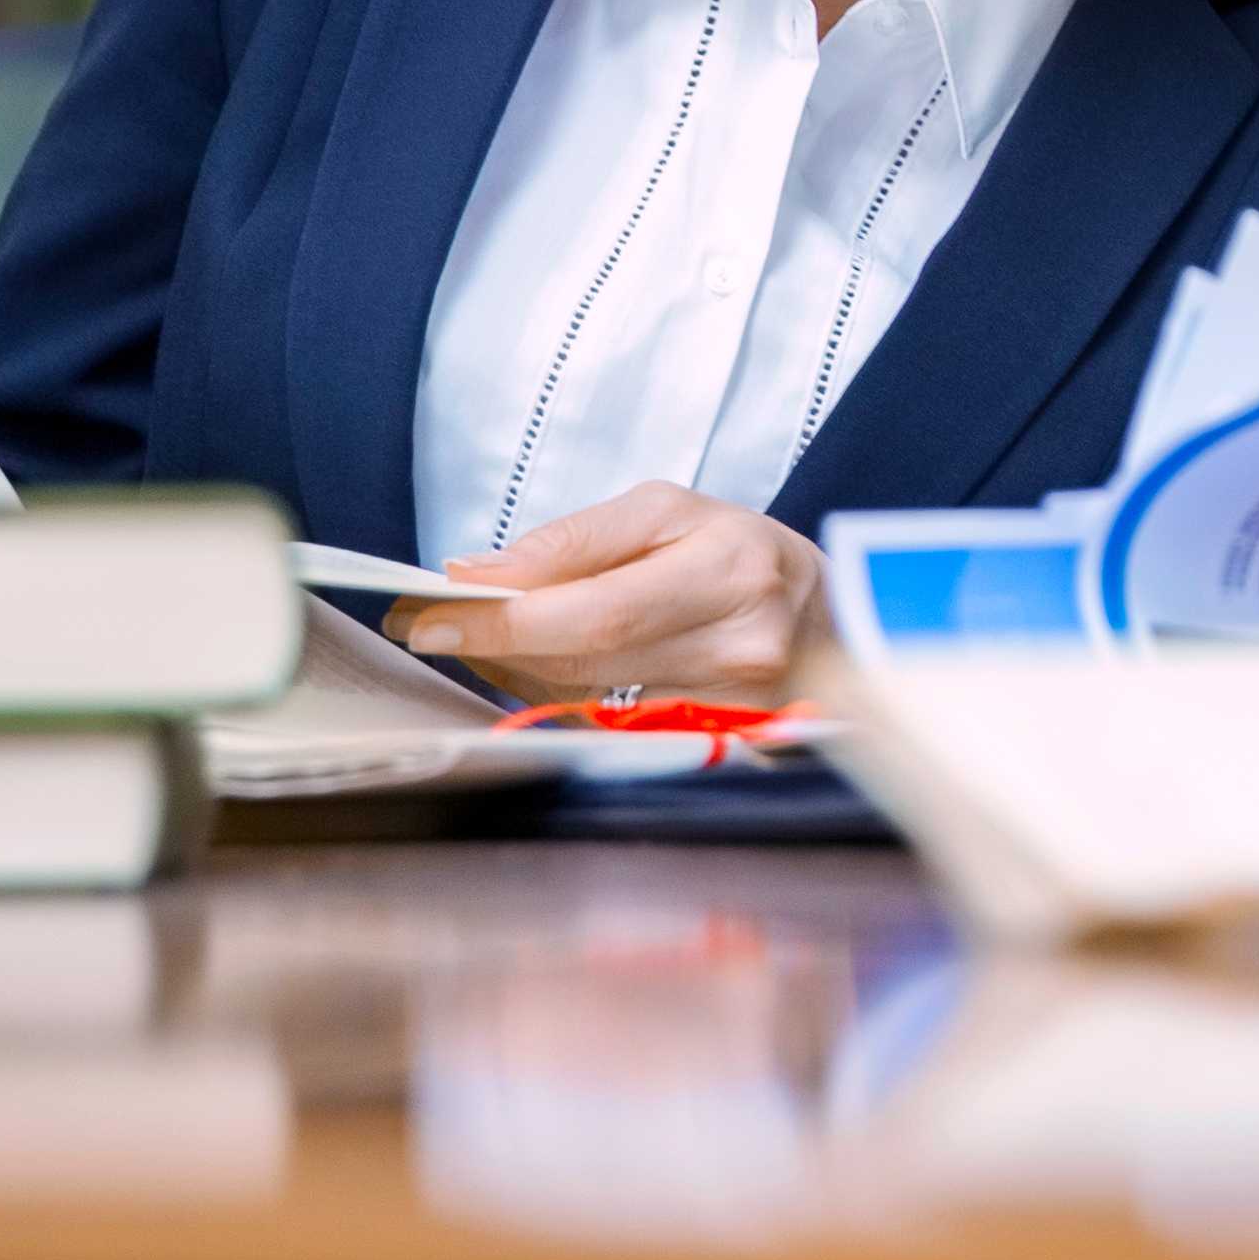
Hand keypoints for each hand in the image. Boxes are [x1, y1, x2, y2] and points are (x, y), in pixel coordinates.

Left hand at [385, 482, 825, 709]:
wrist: (827, 617)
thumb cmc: (738, 554)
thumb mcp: (666, 512)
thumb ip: (573, 542)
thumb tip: (477, 575)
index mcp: (729, 570)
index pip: (596, 611)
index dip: (506, 619)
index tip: (430, 613)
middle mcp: (742, 646)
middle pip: (586, 662)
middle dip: (496, 642)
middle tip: (433, 624)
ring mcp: (737, 709)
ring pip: (588, 700)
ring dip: (522, 669)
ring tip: (493, 635)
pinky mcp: (723, 747)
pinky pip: (609, 726)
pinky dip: (561, 696)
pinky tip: (545, 666)